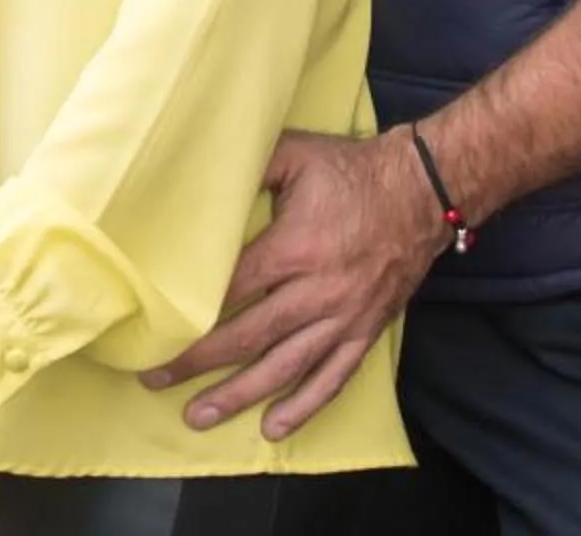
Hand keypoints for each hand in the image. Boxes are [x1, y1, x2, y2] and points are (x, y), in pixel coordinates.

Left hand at [142, 130, 443, 437]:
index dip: (190, 312)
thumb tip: (197, 174)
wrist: (425, 192)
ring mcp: (343, 317)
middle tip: (157, 380)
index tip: (156, 329)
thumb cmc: (351, 171)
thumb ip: (248, 167)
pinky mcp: (365, 330)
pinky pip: (333, 377)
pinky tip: (274, 427)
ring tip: (199, 416)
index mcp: (294, 248)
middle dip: (198, 362)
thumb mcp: (294, 154)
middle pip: (248, 337)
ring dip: (240, 395)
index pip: (231, 290)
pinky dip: (304, 406)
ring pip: (285, 367)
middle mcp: (317, 291)